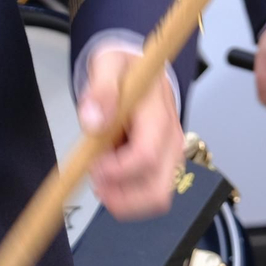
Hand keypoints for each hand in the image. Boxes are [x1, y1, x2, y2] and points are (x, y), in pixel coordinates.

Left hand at [78, 48, 184, 219]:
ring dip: (123, 198)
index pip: (145, 156)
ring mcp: (172, 157)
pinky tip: (112, 176)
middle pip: (157, 192)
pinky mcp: (167, 168)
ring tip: (102, 175)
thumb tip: (95, 120)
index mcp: (158, 115)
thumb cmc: (126, 71)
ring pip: (156, 200)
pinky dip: (128, 196)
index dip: (116, 170)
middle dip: (121, 197)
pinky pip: (151, 197)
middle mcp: (172, 140)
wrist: (143, 74)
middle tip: (96, 179)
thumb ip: (100, 89)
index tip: (93, 163)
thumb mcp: (107, 64)